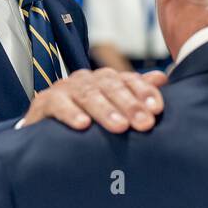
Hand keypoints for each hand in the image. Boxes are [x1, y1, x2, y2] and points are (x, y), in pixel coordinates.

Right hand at [16, 68, 165, 132]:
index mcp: (106, 79)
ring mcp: (65, 89)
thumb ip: (136, 92)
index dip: (144, 92)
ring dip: (105, 111)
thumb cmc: (87, 119)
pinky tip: (83, 125)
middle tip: (145, 124)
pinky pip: (58, 104)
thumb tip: (163, 77)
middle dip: (130, 105)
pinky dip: (70, 113)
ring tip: (120, 127)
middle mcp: (87, 79)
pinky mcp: (44, 102)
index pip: (129, 80)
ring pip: (88, 94)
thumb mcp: (114, 108)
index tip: (157, 110)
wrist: (46, 131)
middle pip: (111, 86)